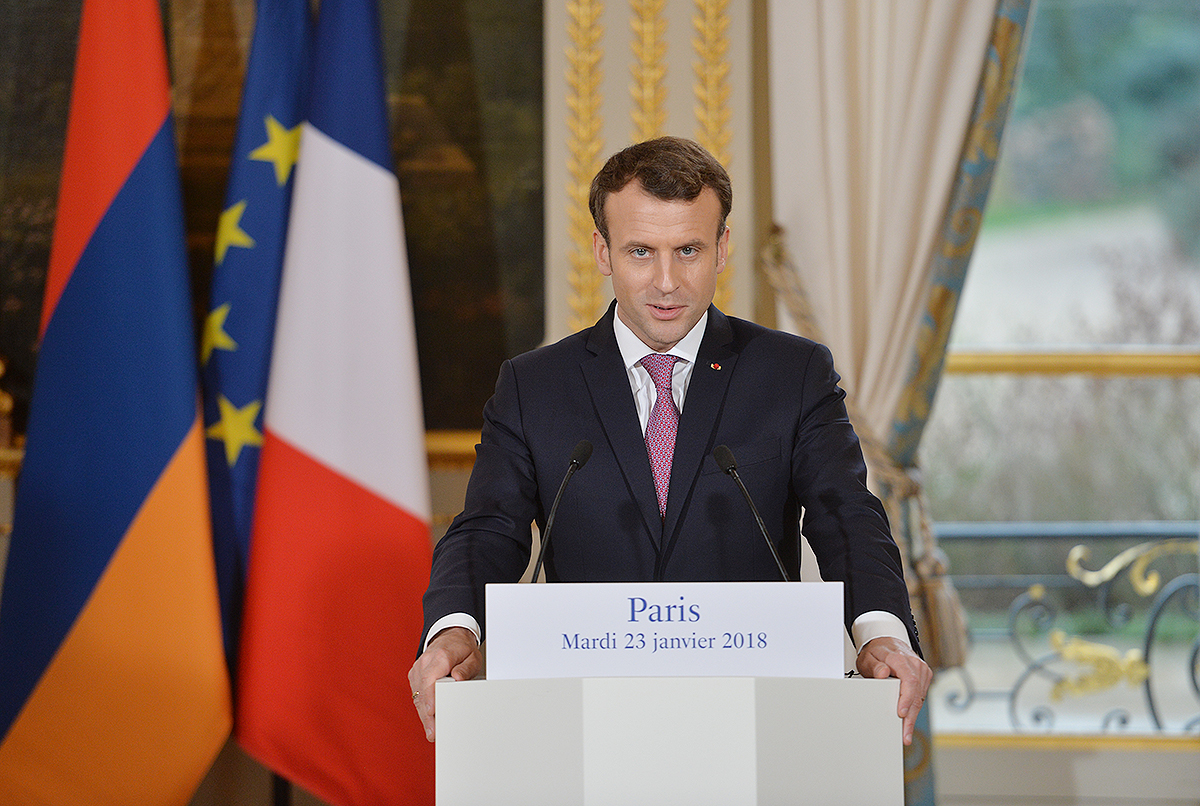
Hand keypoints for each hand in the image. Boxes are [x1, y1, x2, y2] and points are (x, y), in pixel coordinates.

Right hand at [408, 626, 482, 741]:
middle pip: (422, 692)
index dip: (430, 697)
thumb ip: (465, 669)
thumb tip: (457, 678)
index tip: (431, 712)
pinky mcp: (415, 676)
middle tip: (433, 732)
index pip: (430, 679)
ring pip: (418, 695)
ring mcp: (418, 669)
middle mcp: (425, 663)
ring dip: (424, 714)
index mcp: (439, 657)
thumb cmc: (462, 648)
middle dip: (427, 714)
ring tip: (431, 731)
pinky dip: (422, 707)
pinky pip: (417, 694)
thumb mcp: (472, 657)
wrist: (450, 636)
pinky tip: (428, 720)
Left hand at [855, 636, 931, 745]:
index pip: (909, 681)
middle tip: (905, 734)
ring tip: (906, 732)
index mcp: (901, 659)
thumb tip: (883, 673)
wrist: (887, 643)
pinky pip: (920, 695)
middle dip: (910, 716)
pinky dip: (914, 708)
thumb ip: (875, 666)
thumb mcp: (868, 657)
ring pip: (920, 697)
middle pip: (916, 694)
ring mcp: (921, 670)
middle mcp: (915, 664)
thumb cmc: (877, 652)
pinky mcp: (924, 676)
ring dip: (913, 715)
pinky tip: (909, 720)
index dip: (906, 699)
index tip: (901, 713)